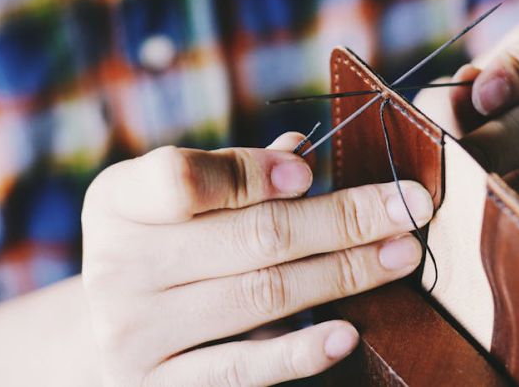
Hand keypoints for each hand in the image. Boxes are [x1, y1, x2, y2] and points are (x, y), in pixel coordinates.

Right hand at [80, 133, 431, 385]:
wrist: (110, 337)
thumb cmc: (164, 252)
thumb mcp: (181, 206)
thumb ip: (238, 176)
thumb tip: (304, 153)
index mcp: (118, 203)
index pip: (182, 178)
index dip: (253, 173)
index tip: (313, 173)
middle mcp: (116, 267)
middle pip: (249, 236)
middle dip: (342, 219)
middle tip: (408, 208)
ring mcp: (133, 334)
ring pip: (261, 295)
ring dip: (345, 273)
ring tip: (401, 255)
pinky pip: (242, 370)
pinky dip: (301, 351)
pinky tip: (348, 332)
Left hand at [415, 4, 518, 240]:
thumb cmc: (505, 100)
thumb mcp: (475, 83)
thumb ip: (456, 95)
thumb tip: (452, 107)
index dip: (518, 68)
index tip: (482, 97)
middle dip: (493, 151)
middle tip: (456, 172)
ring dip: (506, 195)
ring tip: (469, 206)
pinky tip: (505, 228)